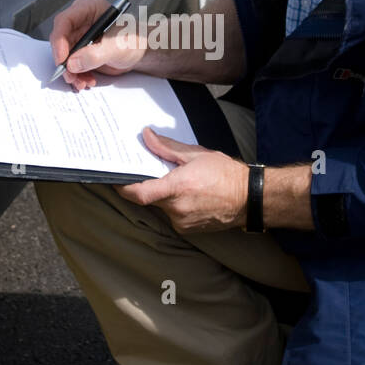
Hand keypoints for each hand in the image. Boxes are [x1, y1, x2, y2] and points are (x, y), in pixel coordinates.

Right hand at [49, 0, 145, 91]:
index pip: (65, 21)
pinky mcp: (80, 50)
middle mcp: (81, 20)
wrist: (140, 52)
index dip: (60, 41)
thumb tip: (73, 63)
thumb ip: (95, 55)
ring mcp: (79, 35)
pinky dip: (76, 74)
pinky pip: (70, 63)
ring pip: (64, 55)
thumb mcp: (117, 46)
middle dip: (65, 61)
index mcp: (90, 7)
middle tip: (70, 75)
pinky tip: (87, 80)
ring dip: (71, 71)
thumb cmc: (135, 40)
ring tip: (82, 81)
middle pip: (61, 40)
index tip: (63, 59)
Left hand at [115, 128, 248, 232]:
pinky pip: (172, 216)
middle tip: (155, 172)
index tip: (115, 179)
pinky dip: (175, 205)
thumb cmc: (226, 174)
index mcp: (177, 187)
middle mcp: (177, 208)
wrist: (249, 198)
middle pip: (149, 199)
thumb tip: (146, 135)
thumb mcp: (195, 154)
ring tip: (181, 183)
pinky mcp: (188, 229)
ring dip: (164, 196)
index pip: (138, 193)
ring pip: (161, 207)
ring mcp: (182, 221)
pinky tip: (190, 196)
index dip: (123, 187)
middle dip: (149, 185)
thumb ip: (167, 147)